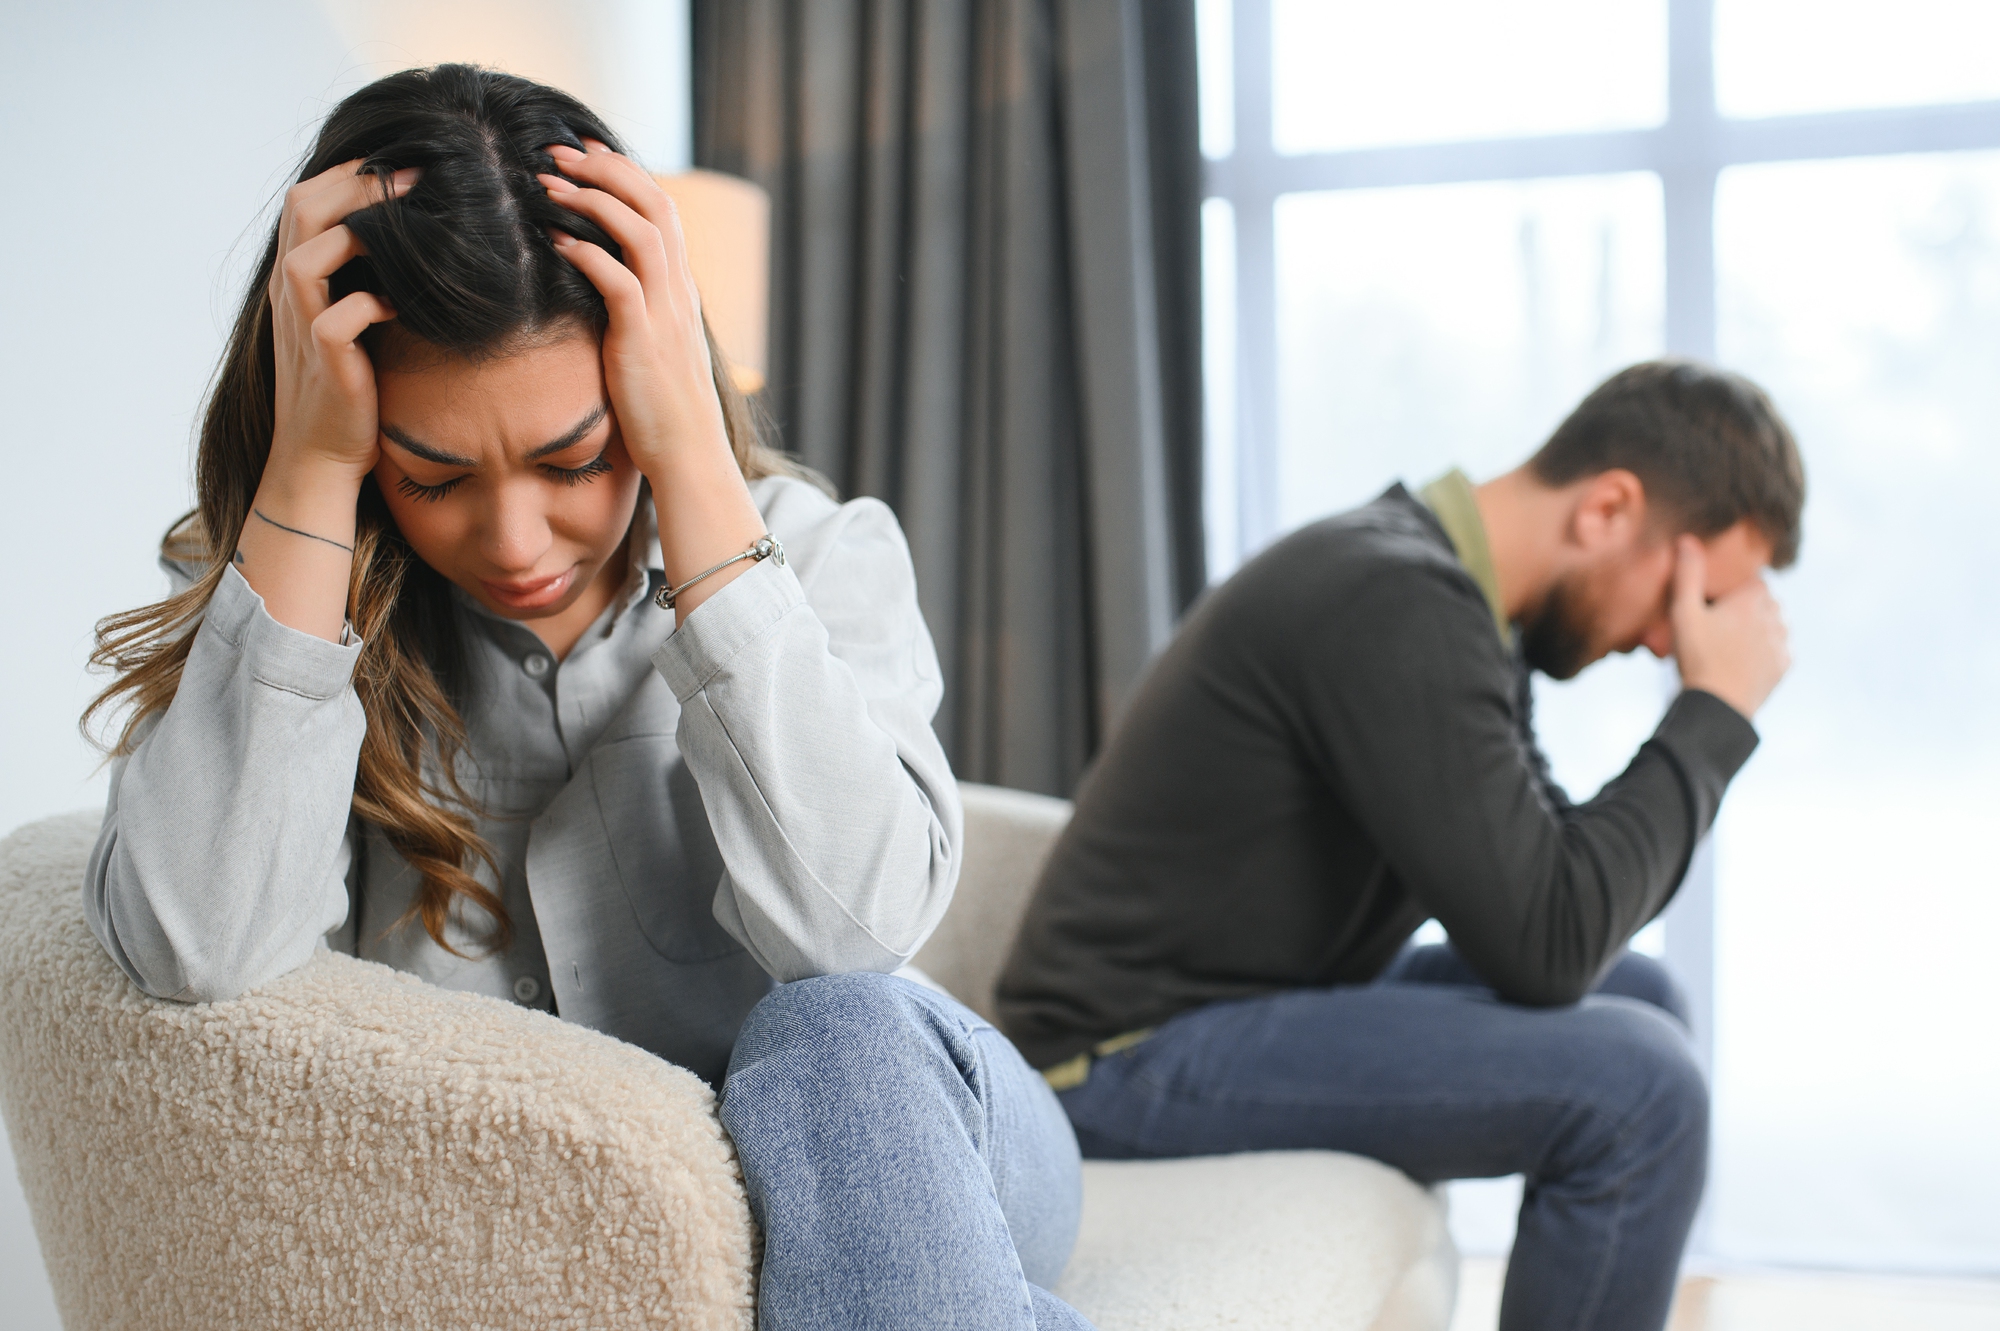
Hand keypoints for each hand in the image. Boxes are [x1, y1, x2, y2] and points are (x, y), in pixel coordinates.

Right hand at [266, 159, 411, 483]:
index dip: (351, 173)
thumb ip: (368, 276)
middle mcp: (290, 291)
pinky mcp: (323, 361)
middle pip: (302, 207)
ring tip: (411, 228)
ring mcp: (300, 324)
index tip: (405, 164)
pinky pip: (340, 317)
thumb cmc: (352, 386)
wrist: (324, 455)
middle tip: (417, 179)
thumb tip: (416, 235)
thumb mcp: (356, 318)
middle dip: (359, 183)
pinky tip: (405, 308)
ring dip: (359, 232)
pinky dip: (376, 305)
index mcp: (297, 275)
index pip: (307, 198)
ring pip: (307, 253)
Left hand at [539, 143, 737, 485]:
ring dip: (592, 199)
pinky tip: (553, 242)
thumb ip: (635, 313)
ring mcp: (667, 314)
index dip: (625, 173)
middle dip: (605, 168)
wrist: (689, 457)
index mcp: (682, 290)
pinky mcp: (645, 339)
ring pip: (640, 229)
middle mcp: (680, 292)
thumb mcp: (653, 350)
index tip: (585, 154)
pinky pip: (619, 279)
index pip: (662, 209)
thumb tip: (598, 291)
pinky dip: (585, 253)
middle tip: (558, 151)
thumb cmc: (663, 412)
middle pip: (655, 203)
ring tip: (549, 184)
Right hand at [1670, 536, 1790, 718]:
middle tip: (1720, 623)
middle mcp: (1775, 617)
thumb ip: (1687, 574)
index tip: (1717, 602)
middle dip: (1749, 608)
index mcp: (1752, 599)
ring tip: (1732, 642)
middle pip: (1766, 602)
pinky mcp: (1783, 666)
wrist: (1718, 706)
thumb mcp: (1683, 613)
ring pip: (1775, 625)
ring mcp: (1782, 642)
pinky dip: (1765, 651)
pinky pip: (1779, 649)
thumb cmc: (1698, 657)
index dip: (1735, 589)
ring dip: (1760, 628)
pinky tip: (1743, 660)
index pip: (1754, 581)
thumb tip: (1688, 539)